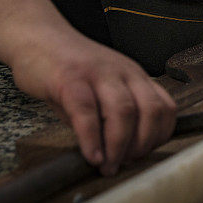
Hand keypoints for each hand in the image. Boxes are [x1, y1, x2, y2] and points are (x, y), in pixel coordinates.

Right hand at [10, 28, 176, 175]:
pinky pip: (86, 111)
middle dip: (142, 144)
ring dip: (118, 146)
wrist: (37, 37)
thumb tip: (120, 155)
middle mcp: (124, 72)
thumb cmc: (70, 70)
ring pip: (123, 111)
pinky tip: (90, 154)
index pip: (165, 107)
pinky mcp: (69, 78)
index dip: (159, 136)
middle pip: (150, 111)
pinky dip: (91, 138)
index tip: (144, 154)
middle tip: (125, 163)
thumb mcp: (101, 91)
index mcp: (135, 76)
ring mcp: (98, 73)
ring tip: (107, 165)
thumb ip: (113, 117)